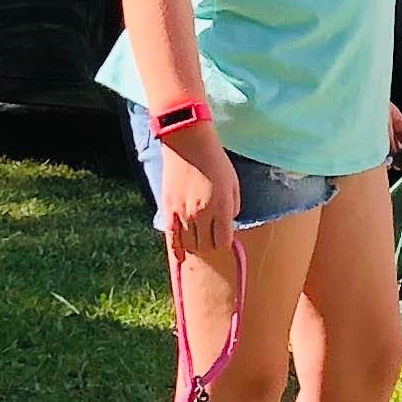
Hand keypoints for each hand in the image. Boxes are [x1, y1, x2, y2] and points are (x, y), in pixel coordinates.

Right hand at [156, 130, 238, 266]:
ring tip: (199, 239)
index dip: (225, 242)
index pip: (223, 242)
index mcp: (221, 207)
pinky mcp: (168, 209)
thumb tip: (229, 225)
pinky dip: (177, 250)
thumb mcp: (234, 183)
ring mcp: (183, 213)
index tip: (224, 236)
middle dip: (211, 244)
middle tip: (211, 236)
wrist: (188, 143)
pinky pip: (171, 237)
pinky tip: (180, 258)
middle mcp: (201, 214)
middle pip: (206, 246)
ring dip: (196, 245)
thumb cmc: (215, 161)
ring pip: (190, 244)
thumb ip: (234, 207)